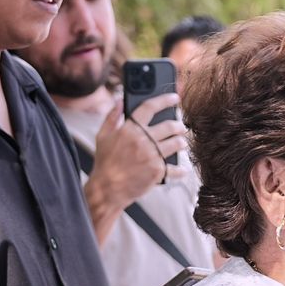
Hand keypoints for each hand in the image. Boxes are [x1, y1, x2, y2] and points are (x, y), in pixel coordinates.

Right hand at [87, 94, 185, 210]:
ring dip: (181, 142)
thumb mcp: (102, 136)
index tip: (175, 98)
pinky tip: (182, 168)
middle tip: (180, 126)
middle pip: (170, 126)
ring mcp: (152, 156)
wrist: (107, 188)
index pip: (150, 107)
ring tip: (180, 143)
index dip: (165, 100)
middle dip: (178, 125)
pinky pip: (176, 168)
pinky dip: (180, 169)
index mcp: (129, 129)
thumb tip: (121, 100)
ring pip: (177, 144)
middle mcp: (143, 141)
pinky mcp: (158, 171)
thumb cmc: (104, 161)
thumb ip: (112, 116)